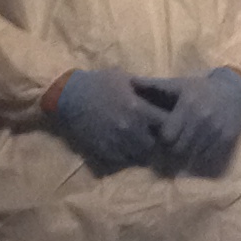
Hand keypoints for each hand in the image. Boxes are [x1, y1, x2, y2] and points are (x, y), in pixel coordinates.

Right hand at [46, 68, 163, 170]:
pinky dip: (127, 156)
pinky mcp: (104, 151)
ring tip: (141, 143)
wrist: (68, 96)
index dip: (171, 124)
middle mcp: (130, 128)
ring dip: (143, 150)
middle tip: (156, 136)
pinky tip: (125, 146)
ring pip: (141, 156)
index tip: (170, 123)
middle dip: (158, 141)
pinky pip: (124, 161)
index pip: (167, 123)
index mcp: (138, 108)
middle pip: (156, 144)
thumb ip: (145, 89)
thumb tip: (164, 94)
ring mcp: (117, 142)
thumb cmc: (98, 83)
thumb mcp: (124, 79)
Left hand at [151, 66, 240, 177]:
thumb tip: (130, 81)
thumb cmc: (200, 88)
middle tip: (169, 148)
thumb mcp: (178, 84)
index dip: (162, 140)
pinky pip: (208, 157)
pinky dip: (200, 156)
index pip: (168, 135)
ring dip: (185, 155)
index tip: (161, 138)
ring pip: (193, 155)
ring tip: (181, 150)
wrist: (234, 90)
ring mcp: (215, 130)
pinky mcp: (226, 139)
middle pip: (179, 148)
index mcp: (187, 105)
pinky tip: (196, 149)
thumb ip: (154, 85)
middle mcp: (202, 119)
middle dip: (172, 150)